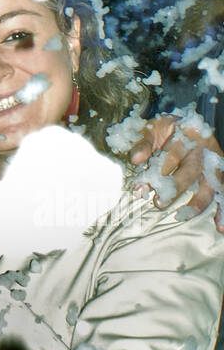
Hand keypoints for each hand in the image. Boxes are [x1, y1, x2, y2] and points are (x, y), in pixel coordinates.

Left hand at [130, 115, 223, 229]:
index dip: (157, 170)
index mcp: (187, 133)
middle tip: (158, 202)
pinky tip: (220, 227)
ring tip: (182, 215)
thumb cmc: (170, 129)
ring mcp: (215, 161)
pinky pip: (223, 190)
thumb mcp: (155, 128)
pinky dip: (223, 211)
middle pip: (191, 170)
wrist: (193, 122)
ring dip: (198, 202)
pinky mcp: (220, 173)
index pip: (172, 153)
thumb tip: (135, 159)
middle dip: (174, 187)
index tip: (141, 187)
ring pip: (211, 183)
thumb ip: (144, 144)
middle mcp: (204, 148)